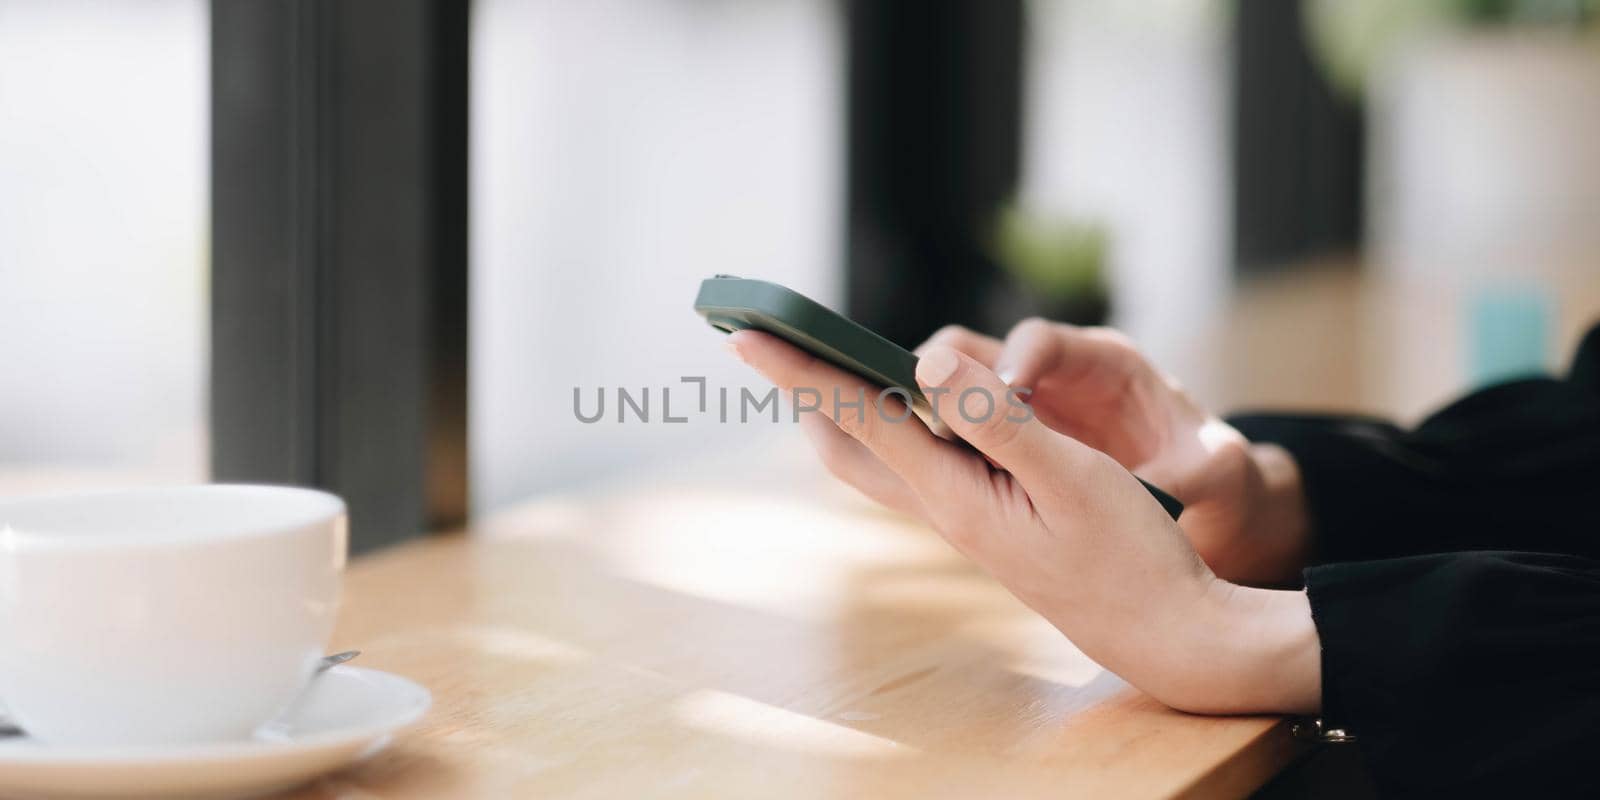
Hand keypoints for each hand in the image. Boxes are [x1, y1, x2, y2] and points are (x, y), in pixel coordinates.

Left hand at [727, 330, 1319, 714]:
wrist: (1167, 634)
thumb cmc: (1130, 556)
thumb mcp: (1073, 478)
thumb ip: (999, 421)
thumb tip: (925, 365)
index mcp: (955, 496)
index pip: (859, 417)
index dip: (801, 370)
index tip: (746, 333)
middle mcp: (945, 510)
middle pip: (848, 445)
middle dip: (806, 390)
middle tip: (770, 337)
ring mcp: (964, 519)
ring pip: (880, 456)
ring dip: (848, 405)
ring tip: (824, 355)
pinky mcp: (987, 521)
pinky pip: (921, 463)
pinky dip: (900, 422)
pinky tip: (914, 399)